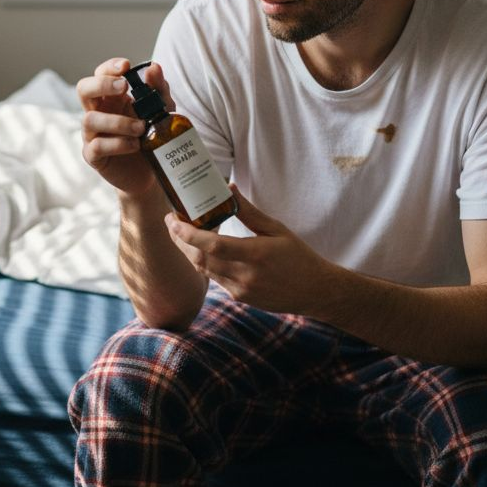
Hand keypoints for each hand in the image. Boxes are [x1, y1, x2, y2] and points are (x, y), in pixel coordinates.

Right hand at [76, 58, 174, 196]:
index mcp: (111, 98)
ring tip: (140, 128)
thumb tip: (153, 67)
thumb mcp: (162, 111)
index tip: (127, 66)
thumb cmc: (152, 137)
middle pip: (83, 89)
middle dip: (102, 84)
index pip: (101, 74)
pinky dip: (118, 143)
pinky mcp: (93, 156)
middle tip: (124, 87)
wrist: (151, 172)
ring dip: (118, 121)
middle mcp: (98, 112)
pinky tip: (134, 145)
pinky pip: (97, 146)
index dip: (110, 67)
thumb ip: (159, 89)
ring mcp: (92, 134)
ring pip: (90, 119)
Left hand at [164, 185, 329, 314]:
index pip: (212, 245)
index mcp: (256, 255)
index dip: (188, 234)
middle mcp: (245, 276)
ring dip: (189, 251)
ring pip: (203, 270)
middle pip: (199, 259)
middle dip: (180, 240)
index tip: (173, 220)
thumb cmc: (298, 256)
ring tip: (181, 232)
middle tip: (171, 222)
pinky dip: (204, 262)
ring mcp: (240, 290)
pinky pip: (214, 278)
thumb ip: (249, 212)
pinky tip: (201, 249)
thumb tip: (229, 188)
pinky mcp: (239, 297)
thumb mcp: (276, 229)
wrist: (315, 292)